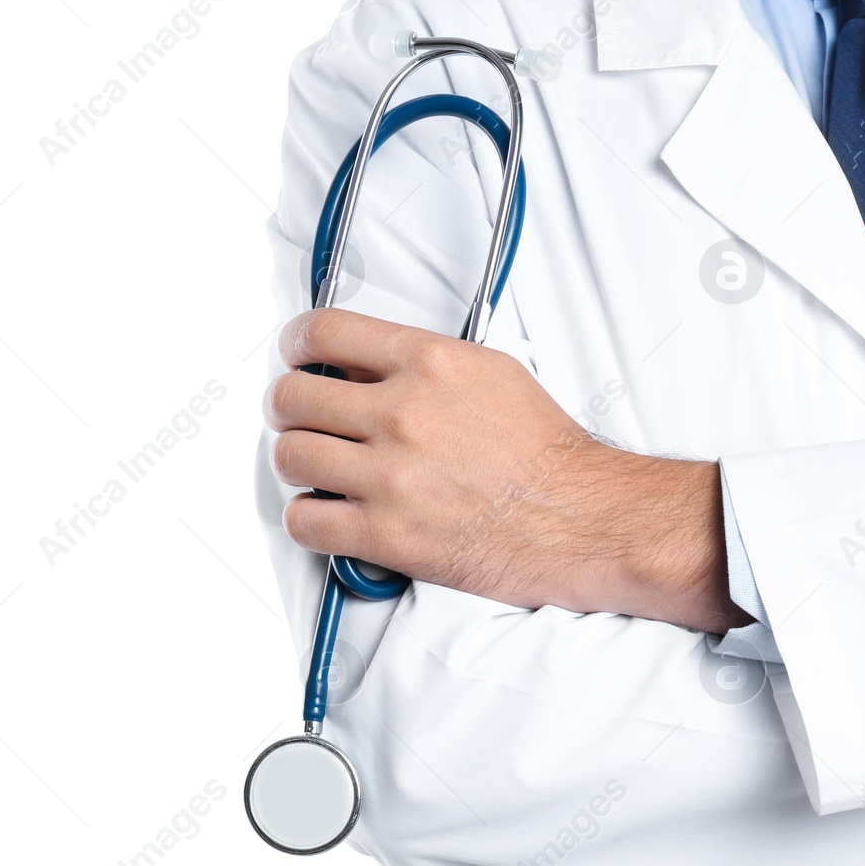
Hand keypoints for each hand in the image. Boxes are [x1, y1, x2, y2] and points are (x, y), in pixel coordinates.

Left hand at [264, 308, 749, 632]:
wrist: (578, 519)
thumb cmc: (541, 450)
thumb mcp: (488, 371)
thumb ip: (419, 361)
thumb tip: (357, 363)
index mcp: (427, 363)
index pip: (323, 332)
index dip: (295, 344)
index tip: (294, 356)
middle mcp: (401, 414)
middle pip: (290, 398)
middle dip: (287, 408)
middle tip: (301, 419)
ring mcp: (389, 476)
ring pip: (289, 457)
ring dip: (296, 462)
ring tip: (317, 467)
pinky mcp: (384, 533)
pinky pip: (303, 521)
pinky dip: (307, 518)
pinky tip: (328, 512)